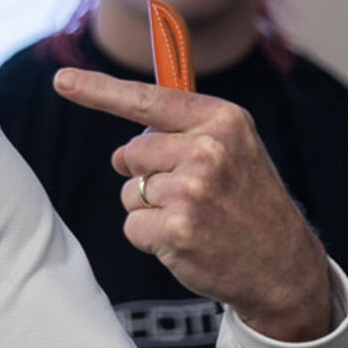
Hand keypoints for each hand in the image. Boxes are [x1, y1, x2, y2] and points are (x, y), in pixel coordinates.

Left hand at [54, 67, 333, 341]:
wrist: (285, 266)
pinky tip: (187, 241)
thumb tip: (123, 147)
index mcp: (222, 120)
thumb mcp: (234, 149)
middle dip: (147, 175)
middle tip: (192, 194)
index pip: (148, 99)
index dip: (98, 90)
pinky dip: (149, 238)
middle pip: (130, 154)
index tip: (61, 81)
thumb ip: (183, 132)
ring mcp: (192, 191)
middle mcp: (208, 150)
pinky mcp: (177, 229)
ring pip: (129, 192)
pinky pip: (131, 226)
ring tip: (196, 218)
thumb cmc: (249, 202)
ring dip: (150, 209)